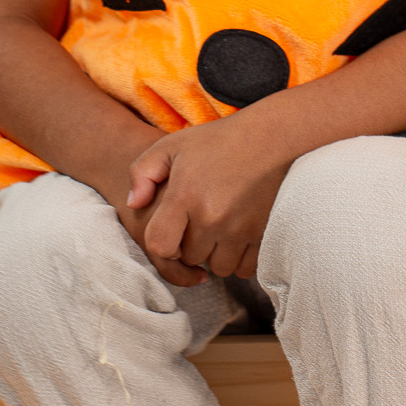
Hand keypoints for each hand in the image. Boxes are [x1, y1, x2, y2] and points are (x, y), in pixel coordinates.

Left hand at [126, 113, 290, 280]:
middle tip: (201, 222)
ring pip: (219, 267)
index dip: (163, 243)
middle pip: (191, 258)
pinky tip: (238, 237)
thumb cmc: (217, 141)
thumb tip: (134, 205)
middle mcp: (212, 217)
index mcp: (185, 196)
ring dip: (217, 255)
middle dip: (192, 245)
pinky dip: (241, 259)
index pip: (160, 246)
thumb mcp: (171, 146)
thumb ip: (142, 173)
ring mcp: (240, 228)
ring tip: (220, 230)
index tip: (172, 230)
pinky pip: (246, 268)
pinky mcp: (264, 234)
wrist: (270, 137)